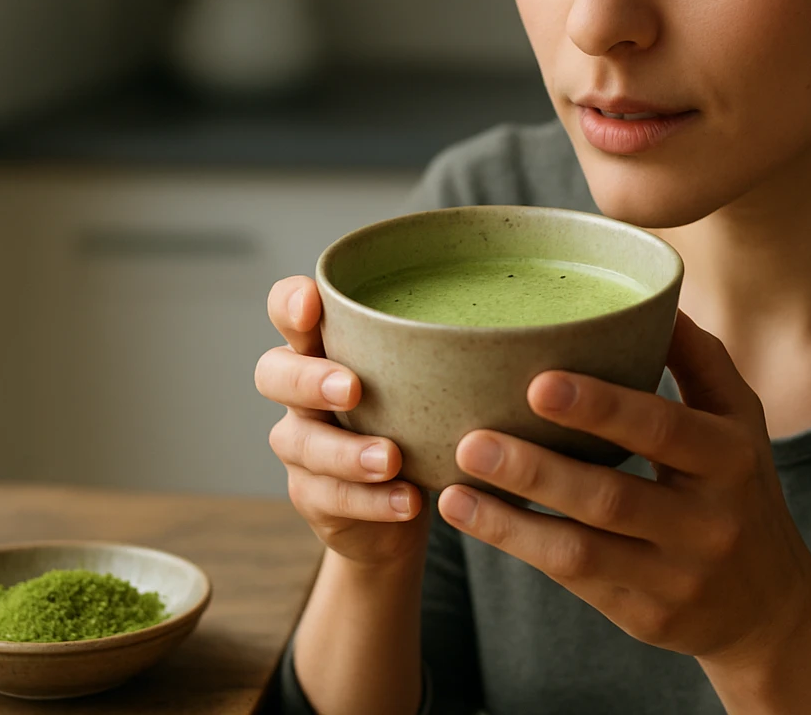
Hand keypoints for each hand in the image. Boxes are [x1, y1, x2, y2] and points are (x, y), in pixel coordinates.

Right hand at [256, 276, 428, 568]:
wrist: (401, 506)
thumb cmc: (423, 421)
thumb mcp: (434, 382)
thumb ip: (456, 352)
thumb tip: (536, 325)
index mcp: (329, 349)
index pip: (288, 311)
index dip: (289, 304)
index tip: (312, 303)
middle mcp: (304, 393)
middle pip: (274, 374)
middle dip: (309, 378)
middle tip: (353, 388)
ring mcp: (302, 446)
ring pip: (300, 441)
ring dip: (346, 451)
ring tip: (390, 459)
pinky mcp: (313, 496)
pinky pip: (331, 497)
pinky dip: (372, 500)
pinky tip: (407, 502)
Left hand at [434, 311, 810, 666]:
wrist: (770, 608)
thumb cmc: (741, 489)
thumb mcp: (741, 422)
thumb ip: (700, 360)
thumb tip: (655, 297)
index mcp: (730, 458)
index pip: (662, 428)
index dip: (601, 407)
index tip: (537, 383)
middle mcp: (708, 521)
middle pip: (611, 495)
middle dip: (536, 469)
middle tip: (471, 439)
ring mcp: (675, 576)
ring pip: (581, 549)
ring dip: (510, 519)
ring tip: (452, 489)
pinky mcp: (644, 615)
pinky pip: (574, 579)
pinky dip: (520, 546)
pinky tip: (475, 518)